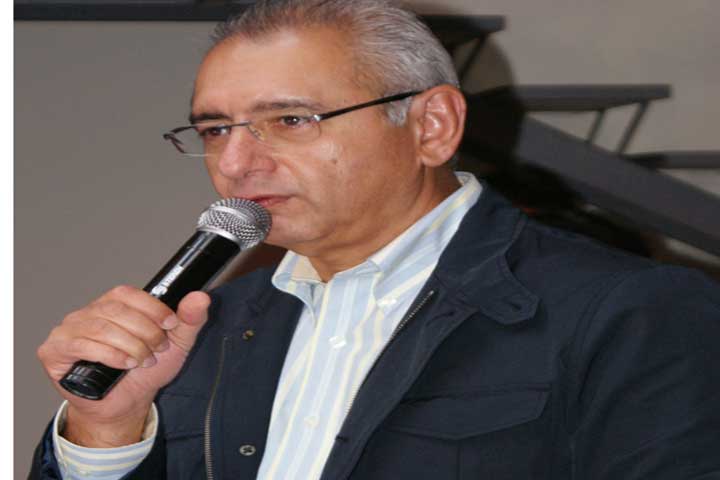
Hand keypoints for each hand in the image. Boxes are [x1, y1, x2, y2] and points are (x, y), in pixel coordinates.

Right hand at [36, 285, 210, 446]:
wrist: (127, 404)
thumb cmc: (146, 371)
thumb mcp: (177, 344)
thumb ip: (189, 319)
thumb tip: (200, 297)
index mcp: (113, 304)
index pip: (128, 293)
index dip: (152, 308)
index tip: (170, 325)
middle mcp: (89, 312)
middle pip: (116, 310)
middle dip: (144, 332)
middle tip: (157, 350)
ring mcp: (69, 329)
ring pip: (102, 327)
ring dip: (130, 345)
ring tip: (142, 361)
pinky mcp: (54, 350)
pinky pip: (82, 345)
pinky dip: (110, 354)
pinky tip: (124, 364)